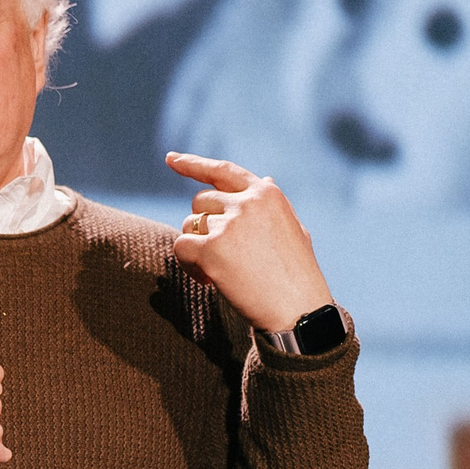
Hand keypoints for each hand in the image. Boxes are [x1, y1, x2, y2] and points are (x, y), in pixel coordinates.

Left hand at [165, 153, 335, 333]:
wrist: (298, 309)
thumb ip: (272, 206)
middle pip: (200, 202)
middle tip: (220, 255)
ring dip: (196, 247)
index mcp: (267, 194)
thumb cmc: (296, 275)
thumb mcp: (294, 230)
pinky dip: (187, 264)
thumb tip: (265, 178)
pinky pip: (181, 247)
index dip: (194, 164)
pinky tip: (208, 280)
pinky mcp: (211, 248)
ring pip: (189, 225)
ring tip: (218, 271)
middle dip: (203, 226)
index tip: (171, 159)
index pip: (223, 171)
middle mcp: (247, 202)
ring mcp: (228, 224)